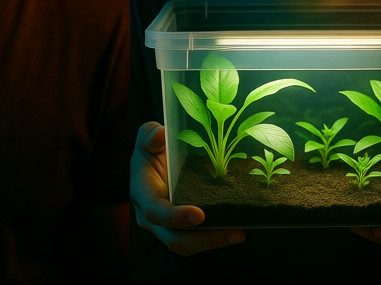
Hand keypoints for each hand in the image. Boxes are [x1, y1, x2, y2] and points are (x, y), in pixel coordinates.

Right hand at [130, 122, 245, 255]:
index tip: (199, 215)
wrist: (156, 161)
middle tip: (232, 231)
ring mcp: (166, 227)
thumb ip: (150, 135)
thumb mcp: (148, 137)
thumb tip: (160, 134)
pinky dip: (216, 239)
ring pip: (187, 245)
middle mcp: (151, 216)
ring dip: (214, 243)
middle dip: (203, 239)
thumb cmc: (153, 149)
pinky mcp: (181, 230)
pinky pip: (196, 241)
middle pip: (174, 238)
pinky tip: (236, 232)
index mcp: (142, 193)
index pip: (155, 211)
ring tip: (238, 234)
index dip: (175, 217)